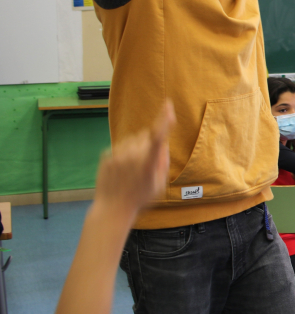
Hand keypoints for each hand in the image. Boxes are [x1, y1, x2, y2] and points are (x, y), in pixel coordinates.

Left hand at [93, 101, 173, 217]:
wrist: (112, 208)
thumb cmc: (140, 197)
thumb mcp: (159, 184)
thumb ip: (163, 162)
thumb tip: (162, 143)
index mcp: (149, 164)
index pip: (158, 137)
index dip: (164, 120)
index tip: (168, 106)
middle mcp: (133, 156)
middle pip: (146, 136)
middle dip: (149, 143)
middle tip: (147, 164)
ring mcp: (118, 155)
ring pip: (133, 139)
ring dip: (137, 147)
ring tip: (133, 169)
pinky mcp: (107, 155)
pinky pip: (121, 146)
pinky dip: (125, 153)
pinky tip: (122, 170)